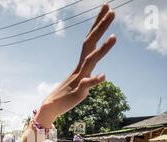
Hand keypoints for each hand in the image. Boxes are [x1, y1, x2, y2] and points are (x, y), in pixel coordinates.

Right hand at [36, 4, 115, 126]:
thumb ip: (89, 75)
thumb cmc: (67, 92)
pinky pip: (87, 84)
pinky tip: (104, 76)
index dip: (98, 24)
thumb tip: (99, 73)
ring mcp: (79, 78)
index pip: (90, 39)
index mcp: (82, 63)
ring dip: (102, 49)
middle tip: (112, 11)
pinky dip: (95, 80)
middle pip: (90, 43)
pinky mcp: (79, 91)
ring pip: (91, 60)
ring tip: (114, 36)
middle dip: (101, 27)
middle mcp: (80, 67)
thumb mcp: (80, 80)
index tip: (106, 7)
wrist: (51, 107)